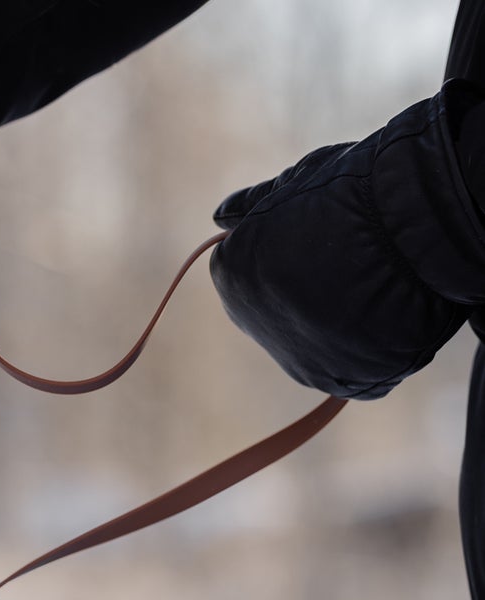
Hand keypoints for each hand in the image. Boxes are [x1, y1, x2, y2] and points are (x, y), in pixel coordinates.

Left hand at [210, 83, 484, 399]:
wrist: (415, 223)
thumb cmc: (358, 191)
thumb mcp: (299, 183)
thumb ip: (254, 206)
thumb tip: (220, 217)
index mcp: (231, 272)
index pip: (254, 270)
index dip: (297, 250)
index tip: (331, 236)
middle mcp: (251, 321)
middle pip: (283, 309)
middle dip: (315, 289)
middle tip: (360, 261)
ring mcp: (294, 357)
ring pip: (318, 341)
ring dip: (344, 320)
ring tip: (381, 284)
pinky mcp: (339, 380)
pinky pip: (355, 368)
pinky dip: (374, 347)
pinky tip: (392, 315)